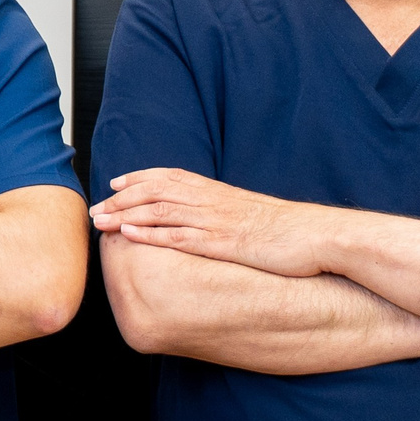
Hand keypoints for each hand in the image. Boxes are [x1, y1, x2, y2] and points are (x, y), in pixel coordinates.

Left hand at [91, 168, 325, 275]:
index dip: (141, 178)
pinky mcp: (223, 243)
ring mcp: (216, 221)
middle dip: (123, 199)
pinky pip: (179, 237)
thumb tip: (216, 220)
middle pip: (156, 192)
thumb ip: (231, 214)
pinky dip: (150, 235)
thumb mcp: (256, 216)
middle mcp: (212, 202)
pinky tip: (129, 236)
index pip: (171, 177)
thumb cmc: (293, 232)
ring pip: (160, 212)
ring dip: (126, 216)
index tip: (117, 182)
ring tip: (100, 221)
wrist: (322, 237)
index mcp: (220, 193)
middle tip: (97, 208)